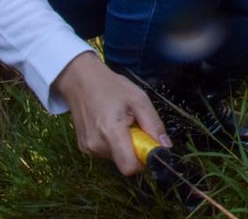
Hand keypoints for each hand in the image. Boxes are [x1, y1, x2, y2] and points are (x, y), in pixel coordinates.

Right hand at [52, 52, 169, 174]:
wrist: (81, 81)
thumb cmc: (111, 86)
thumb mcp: (139, 98)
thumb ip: (153, 124)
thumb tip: (166, 146)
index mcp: (110, 131)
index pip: (129, 166)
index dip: (144, 160)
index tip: (150, 145)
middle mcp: (96, 145)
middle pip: (125, 162)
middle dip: (136, 148)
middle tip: (135, 125)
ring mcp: (88, 148)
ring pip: (117, 157)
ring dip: (125, 145)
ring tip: (122, 122)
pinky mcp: (84, 148)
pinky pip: (107, 153)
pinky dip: (115, 143)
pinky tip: (111, 125)